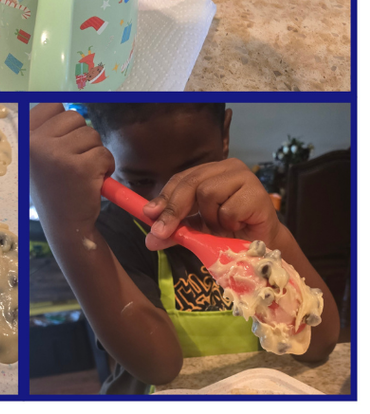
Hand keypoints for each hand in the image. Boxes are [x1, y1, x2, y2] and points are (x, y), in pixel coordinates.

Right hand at [29, 103, 114, 234]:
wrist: (65, 226)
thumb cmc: (54, 187)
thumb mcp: (37, 156)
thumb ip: (45, 130)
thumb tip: (63, 105)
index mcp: (23, 136)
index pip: (53, 106)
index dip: (65, 124)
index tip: (63, 143)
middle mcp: (35, 142)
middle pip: (75, 118)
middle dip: (82, 138)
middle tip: (73, 161)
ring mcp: (57, 154)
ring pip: (92, 135)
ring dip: (94, 152)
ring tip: (82, 172)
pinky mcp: (81, 167)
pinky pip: (104, 153)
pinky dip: (106, 167)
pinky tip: (93, 181)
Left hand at [140, 157, 281, 252]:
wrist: (265, 247)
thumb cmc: (230, 233)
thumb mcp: (197, 230)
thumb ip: (176, 229)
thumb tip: (151, 238)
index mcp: (210, 170)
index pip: (181, 179)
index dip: (164, 197)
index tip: (149, 215)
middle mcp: (228, 167)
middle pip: (191, 183)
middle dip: (174, 209)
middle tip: (162, 231)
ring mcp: (245, 177)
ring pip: (208, 193)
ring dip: (211, 218)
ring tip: (223, 226)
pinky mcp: (258, 194)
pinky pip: (229, 209)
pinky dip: (228, 223)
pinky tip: (239, 226)